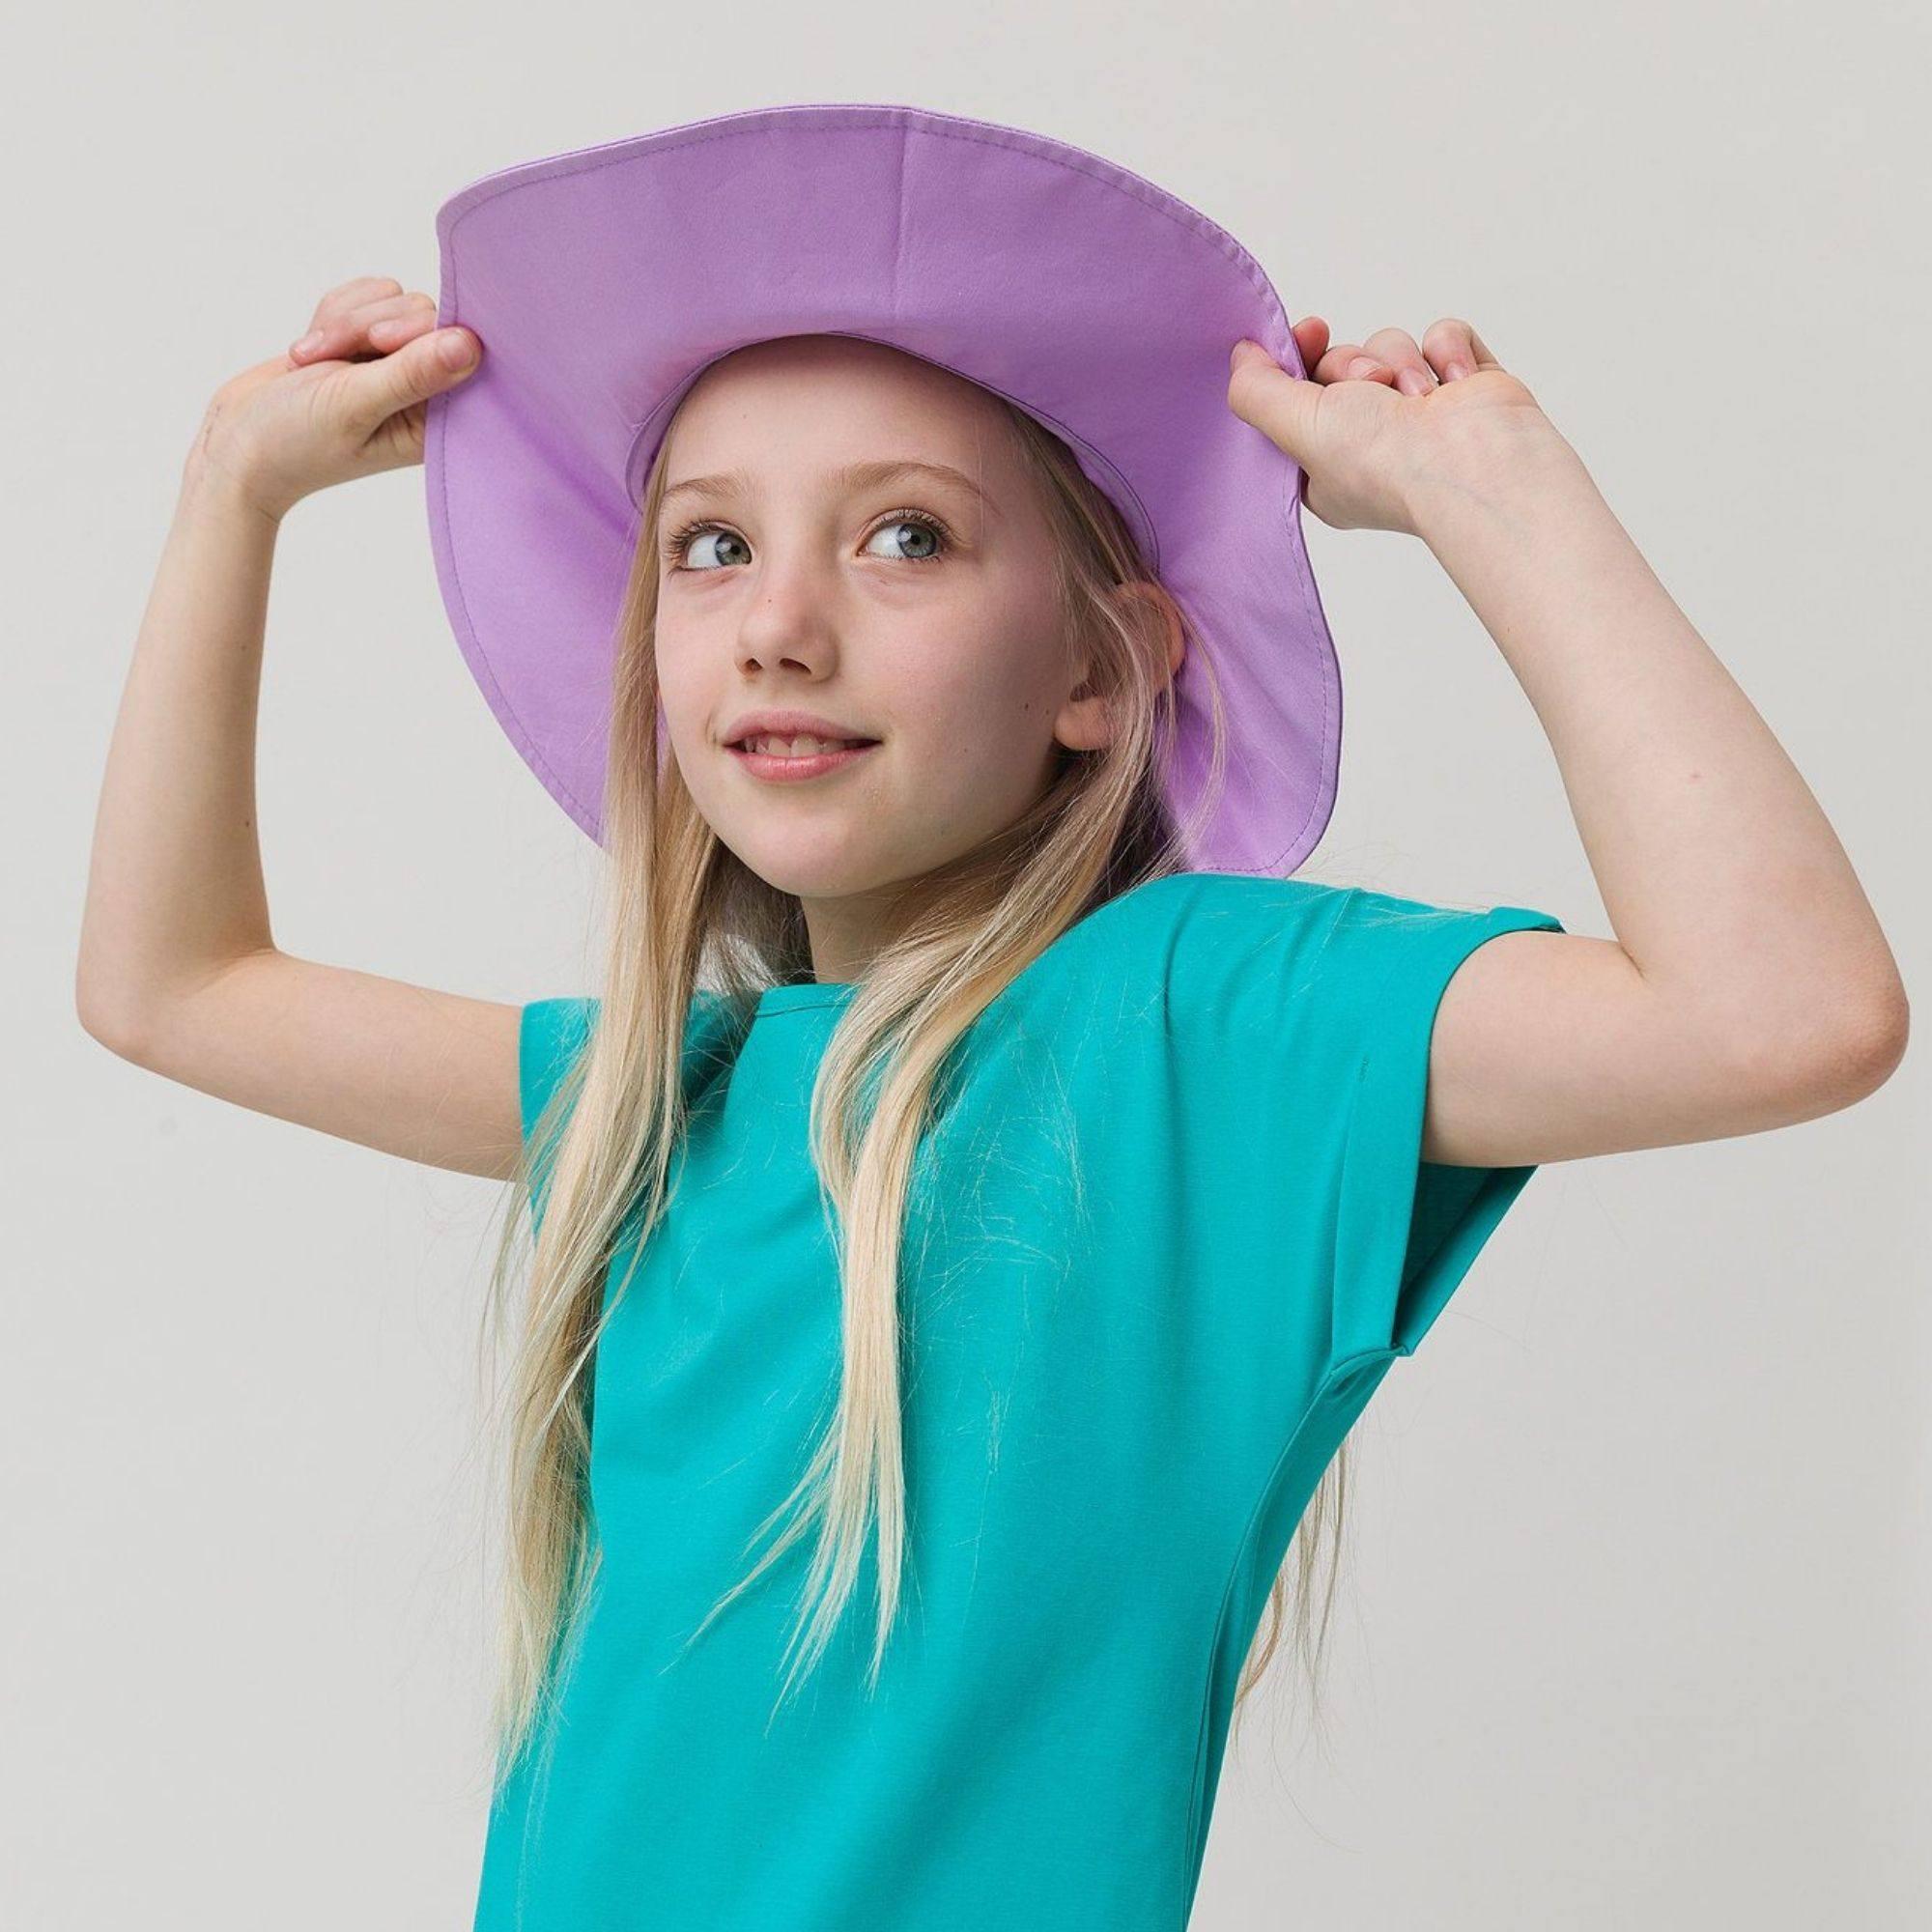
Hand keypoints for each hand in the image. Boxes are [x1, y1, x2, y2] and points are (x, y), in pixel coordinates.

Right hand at [185, 276, 482, 522]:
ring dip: (342, 322)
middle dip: (365, 326)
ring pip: (390, 298)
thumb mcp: (354, 405)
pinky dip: (330, 315)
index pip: (458, 344)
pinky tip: (312, 352)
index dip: (417, 330)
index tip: (379, 344)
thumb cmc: (295, 441)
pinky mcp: (368, 341)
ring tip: (313, 363)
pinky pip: (363, 296)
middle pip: (421, 311)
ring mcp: (396, 362)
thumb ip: (412, 373)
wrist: (239, 439)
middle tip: (330, 363)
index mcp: (439, 419)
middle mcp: (426, 390)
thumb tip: (471, 345)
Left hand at [1226, 315, 1556, 536]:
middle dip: (1352, 364)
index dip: (1297, 359)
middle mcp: (1371, 441)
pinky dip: (1448, 352)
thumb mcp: (1293, 426)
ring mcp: (1421, 413)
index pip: (1296, 396)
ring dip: (1400, 362)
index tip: (1306, 332)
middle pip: (1340, 363)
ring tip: (1418, 399)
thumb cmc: (1383, 461)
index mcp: (1325, 465)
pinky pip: (1443, 336)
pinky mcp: (1463, 386)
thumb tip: (1243, 355)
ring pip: (1390, 345)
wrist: (1473, 461)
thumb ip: (1256, 390)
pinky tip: (1455, 384)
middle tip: (1368, 386)